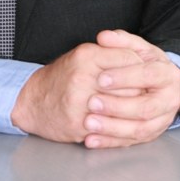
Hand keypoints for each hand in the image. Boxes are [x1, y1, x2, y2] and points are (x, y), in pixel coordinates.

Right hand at [10, 41, 142, 142]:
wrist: (32, 101)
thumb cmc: (62, 77)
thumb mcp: (83, 55)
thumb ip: (109, 53)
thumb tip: (140, 61)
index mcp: (86, 55)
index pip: (129, 58)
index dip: (141, 67)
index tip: (145, 73)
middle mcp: (83, 76)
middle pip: (131, 84)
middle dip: (142, 90)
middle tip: (148, 93)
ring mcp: (81, 102)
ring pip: (124, 107)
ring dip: (135, 110)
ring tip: (138, 109)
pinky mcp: (80, 123)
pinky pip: (112, 127)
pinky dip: (123, 127)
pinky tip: (125, 124)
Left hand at [83, 29, 179, 148]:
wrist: (158, 84)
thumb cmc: (143, 63)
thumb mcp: (136, 47)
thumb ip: (120, 41)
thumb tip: (103, 37)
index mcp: (167, 74)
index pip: (149, 75)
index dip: (125, 77)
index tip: (100, 78)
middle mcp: (169, 100)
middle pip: (145, 107)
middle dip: (117, 106)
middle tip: (91, 102)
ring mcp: (161, 121)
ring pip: (139, 130)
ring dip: (112, 128)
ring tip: (88, 123)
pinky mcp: (150, 135)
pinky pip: (130, 143)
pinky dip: (109, 142)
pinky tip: (90, 139)